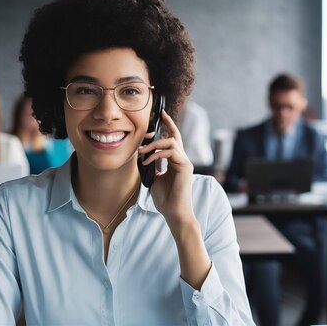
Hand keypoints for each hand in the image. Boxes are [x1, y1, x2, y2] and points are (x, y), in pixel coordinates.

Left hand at [137, 110, 194, 225]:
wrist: (173, 213)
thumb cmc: (165, 199)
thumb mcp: (153, 178)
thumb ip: (151, 165)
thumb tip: (142, 155)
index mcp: (175, 161)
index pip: (172, 140)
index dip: (167, 127)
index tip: (159, 118)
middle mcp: (182, 160)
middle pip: (176, 135)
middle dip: (168, 123)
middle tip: (160, 113)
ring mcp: (185, 162)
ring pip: (171, 141)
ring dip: (153, 144)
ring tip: (142, 152)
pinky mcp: (185, 166)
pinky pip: (170, 152)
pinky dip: (156, 154)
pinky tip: (147, 161)